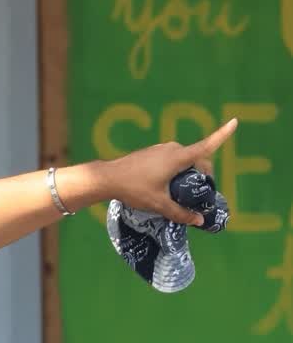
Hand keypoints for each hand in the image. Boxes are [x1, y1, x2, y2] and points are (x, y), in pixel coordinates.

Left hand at [78, 119, 236, 225]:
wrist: (108, 178)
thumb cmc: (134, 189)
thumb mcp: (159, 204)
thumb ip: (180, 213)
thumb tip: (200, 221)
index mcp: (178, 157)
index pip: (206, 146)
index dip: (222, 134)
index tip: (235, 122)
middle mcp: (173, 148)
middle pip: (197, 159)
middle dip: (202, 176)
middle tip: (199, 197)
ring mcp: (162, 149)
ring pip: (184, 161)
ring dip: (188, 175)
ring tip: (180, 195)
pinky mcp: (153, 152)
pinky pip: (172, 161)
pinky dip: (176, 172)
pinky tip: (166, 187)